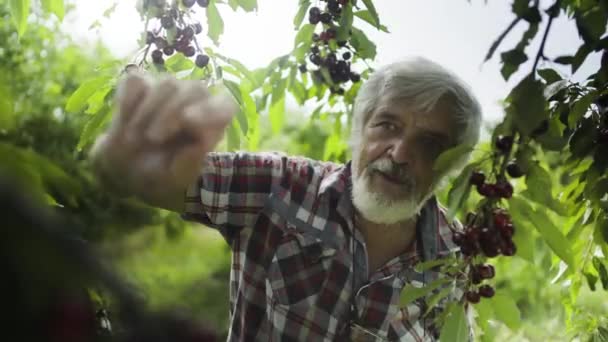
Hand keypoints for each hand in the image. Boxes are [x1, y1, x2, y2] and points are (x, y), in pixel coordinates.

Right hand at [90, 73, 234, 210]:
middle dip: (170, 113)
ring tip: (133, 140)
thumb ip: (189, 163)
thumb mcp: (174, 178)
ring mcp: (168, 90)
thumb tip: (200, 143)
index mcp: (212, 123)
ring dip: (148, 111)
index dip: (210, 109)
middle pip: (194, 90)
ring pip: (167, 84)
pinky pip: (136, 81)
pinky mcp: (141, 84)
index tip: (187, 121)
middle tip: (151, 139)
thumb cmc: (159, 173)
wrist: (124, 169)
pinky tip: (124, 120)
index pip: (225, 105)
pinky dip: (128, 100)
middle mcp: (194, 102)